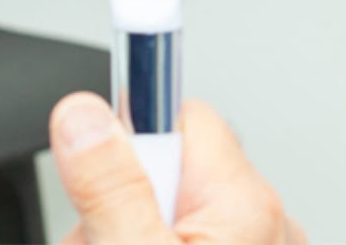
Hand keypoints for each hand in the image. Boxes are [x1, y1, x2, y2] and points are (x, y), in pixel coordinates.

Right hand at [50, 92, 305, 244]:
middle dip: (117, 198)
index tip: (87, 131)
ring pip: (168, 206)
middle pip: (166, 164)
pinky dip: (150, 241)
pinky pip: (182, 233)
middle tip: (97, 240)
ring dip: (127, 228)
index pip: (178, 114)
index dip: (127, 136)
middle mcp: (263, 221)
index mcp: (245, 204)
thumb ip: (109, 189)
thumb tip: (83, 115)